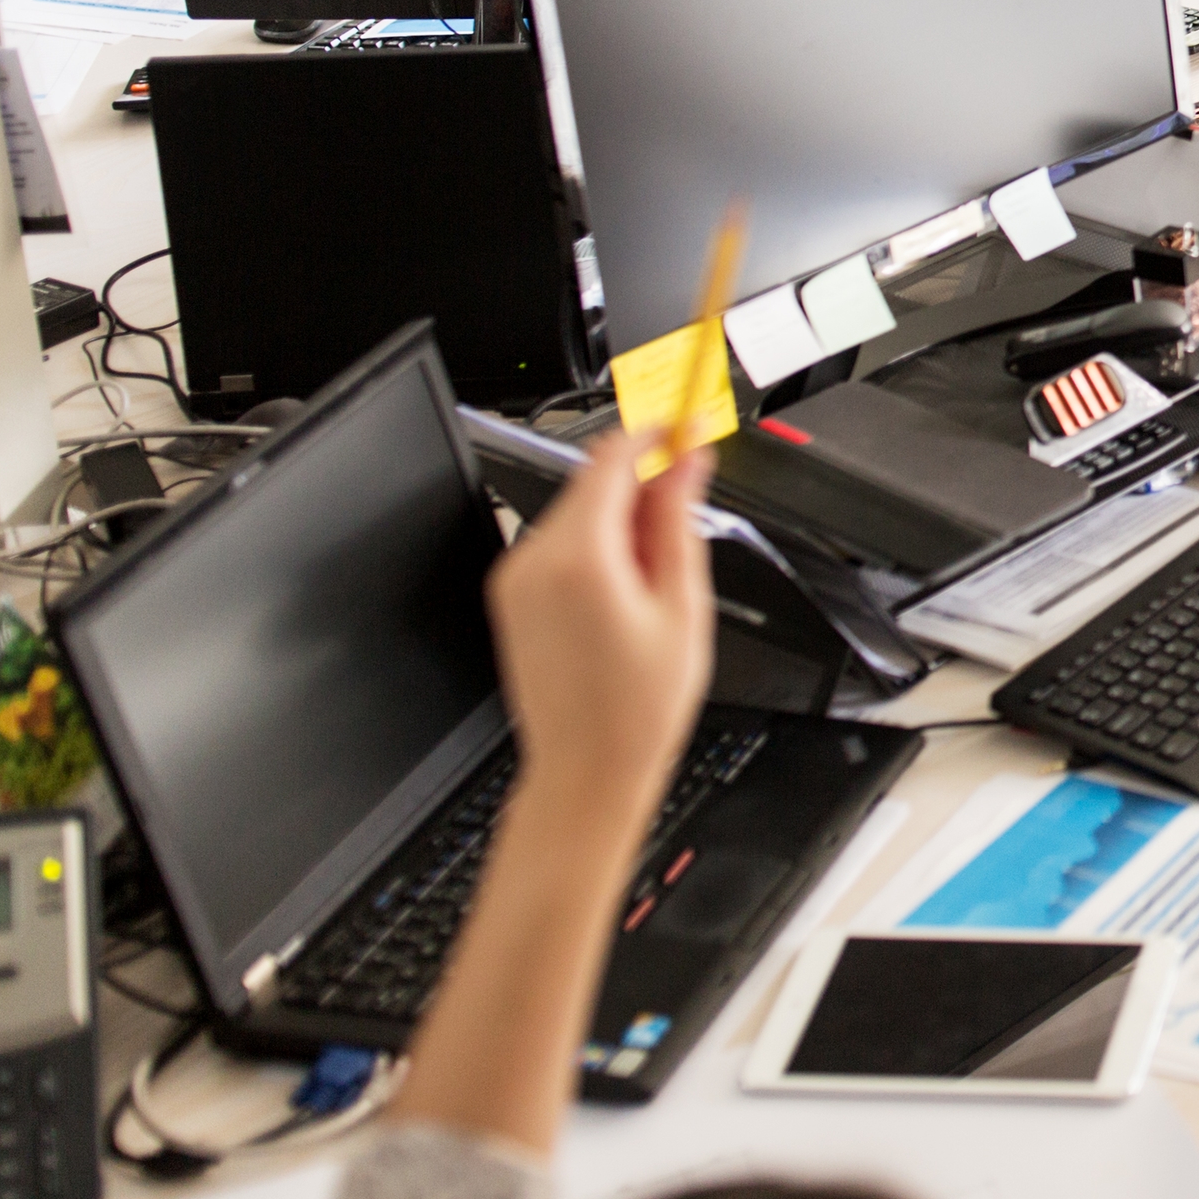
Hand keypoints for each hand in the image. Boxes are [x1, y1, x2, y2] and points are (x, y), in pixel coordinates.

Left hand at [488, 428, 718, 843]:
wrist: (585, 772)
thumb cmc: (635, 708)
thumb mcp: (682, 604)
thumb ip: (680, 520)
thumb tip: (688, 462)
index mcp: (579, 557)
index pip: (611, 458)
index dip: (655, 433)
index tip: (685, 426)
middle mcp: (533, 560)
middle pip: (592, 483)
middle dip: (641, 485)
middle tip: (688, 512)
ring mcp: (514, 579)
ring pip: (575, 513)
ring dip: (619, 519)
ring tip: (655, 580)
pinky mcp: (510, 597)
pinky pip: (556, 546)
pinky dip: (595, 548)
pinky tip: (625, 595)